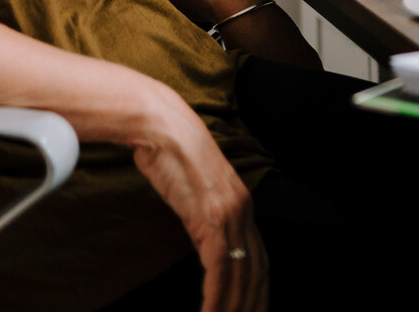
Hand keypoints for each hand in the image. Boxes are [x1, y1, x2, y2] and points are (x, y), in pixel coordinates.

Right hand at [129, 88, 267, 311]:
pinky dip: (216, 296)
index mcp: (241, 203)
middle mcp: (243, 211)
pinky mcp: (210, 219)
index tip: (255, 309)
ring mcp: (228, 215)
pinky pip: (219, 268)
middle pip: (257, 272)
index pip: (259, 258)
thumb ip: (203, 209)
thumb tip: (201, 229)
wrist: (160, 125)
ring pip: (240, 275)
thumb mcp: (194, 185)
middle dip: (252, 304)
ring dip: (233, 307)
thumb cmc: (169, 149)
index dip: (259, 289)